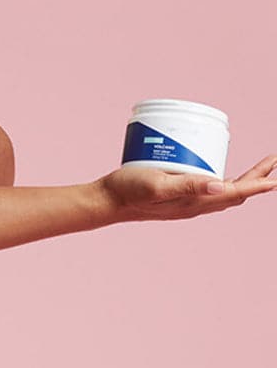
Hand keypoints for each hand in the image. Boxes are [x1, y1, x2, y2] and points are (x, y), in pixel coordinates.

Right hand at [94, 154, 276, 222]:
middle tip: (272, 162)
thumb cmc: (128, 190)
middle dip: (256, 180)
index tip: (276, 176)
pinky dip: (222, 181)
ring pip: (223, 194)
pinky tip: (216, 171)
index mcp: (192, 203)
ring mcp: (185, 203)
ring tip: (256, 168)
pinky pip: (207, 190)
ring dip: (243, 182)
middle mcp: (193, 205)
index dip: (257, 184)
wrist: (107, 201)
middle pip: (235, 194)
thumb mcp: (156, 184)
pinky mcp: (176, 197)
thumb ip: (187, 186)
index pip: (233, 193)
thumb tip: (221, 186)